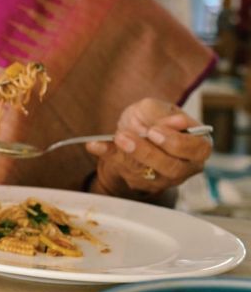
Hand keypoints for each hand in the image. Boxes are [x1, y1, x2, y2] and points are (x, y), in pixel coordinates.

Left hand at [85, 98, 210, 198]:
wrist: (131, 131)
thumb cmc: (151, 118)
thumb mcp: (156, 109)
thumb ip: (164, 116)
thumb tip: (178, 123)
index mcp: (197, 145)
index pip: (198, 149)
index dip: (177, 143)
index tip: (154, 131)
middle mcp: (185, 166)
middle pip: (172, 167)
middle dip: (148, 152)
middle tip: (128, 137)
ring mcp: (164, 178)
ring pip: (149, 175)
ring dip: (129, 156)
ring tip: (117, 138)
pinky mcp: (141, 182)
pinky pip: (124, 172)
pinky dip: (108, 156)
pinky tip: (94, 145)